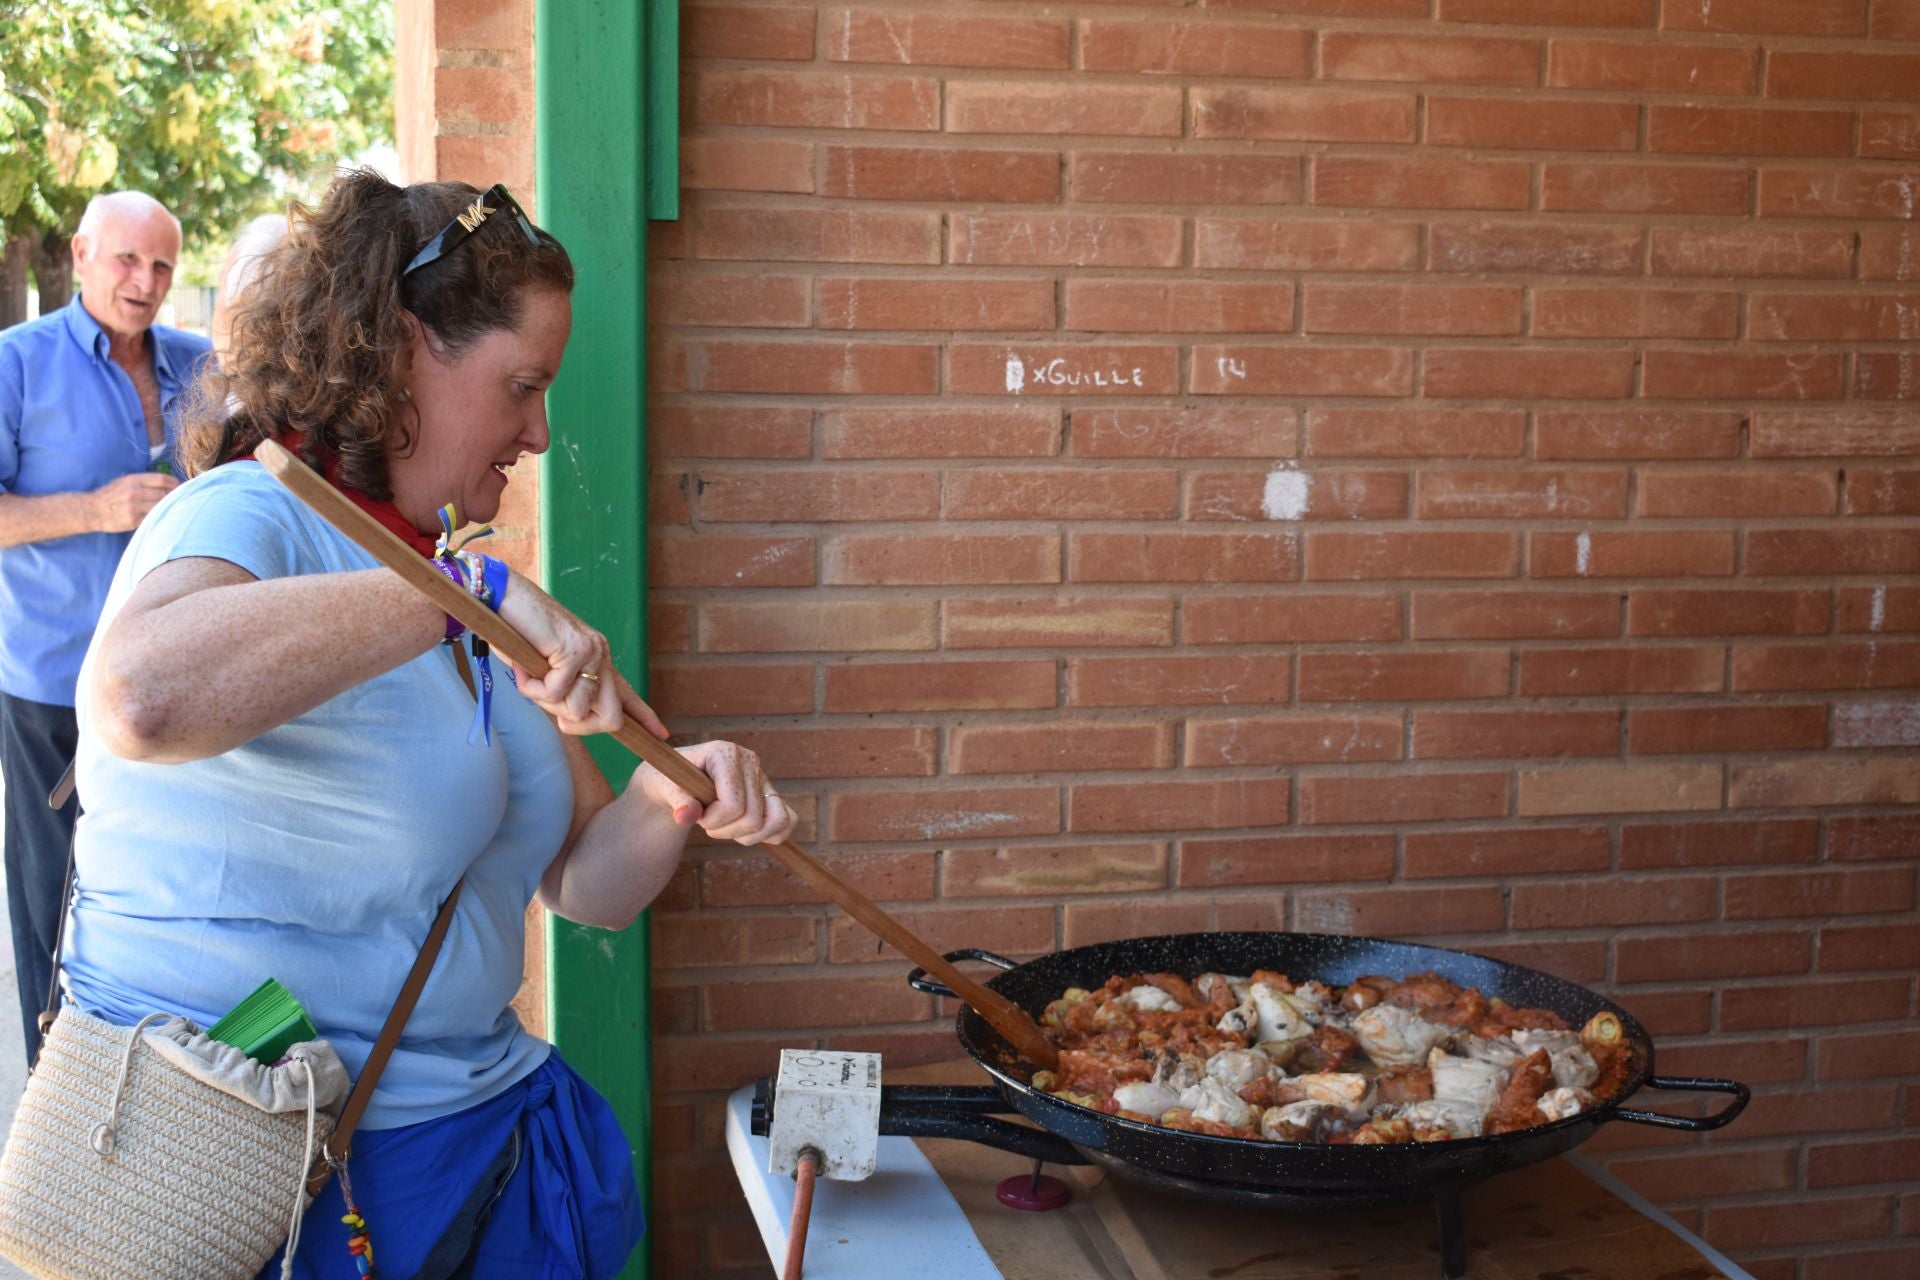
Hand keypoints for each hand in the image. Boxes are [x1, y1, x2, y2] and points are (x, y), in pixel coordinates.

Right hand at [91, 472, 177, 531]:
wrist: (92, 510)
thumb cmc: (110, 495)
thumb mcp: (124, 481)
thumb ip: (143, 481)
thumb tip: (168, 483)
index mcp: (133, 480)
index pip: (162, 479)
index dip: (175, 483)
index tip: (182, 487)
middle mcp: (134, 492)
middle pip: (165, 494)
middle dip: (176, 497)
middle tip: (182, 499)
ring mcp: (134, 507)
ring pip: (161, 506)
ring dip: (170, 507)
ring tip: (176, 508)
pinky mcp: (133, 520)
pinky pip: (153, 518)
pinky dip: (160, 517)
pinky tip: (164, 516)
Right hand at [498, 570, 668, 739]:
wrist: (503, 595)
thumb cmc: (518, 632)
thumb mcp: (545, 668)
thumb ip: (563, 689)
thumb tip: (571, 717)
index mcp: (597, 659)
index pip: (628, 695)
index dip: (645, 718)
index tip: (662, 735)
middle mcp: (601, 655)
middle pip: (611, 719)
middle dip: (577, 726)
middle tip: (547, 702)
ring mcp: (591, 652)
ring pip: (577, 710)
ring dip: (545, 702)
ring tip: (529, 675)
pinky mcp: (575, 650)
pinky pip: (554, 694)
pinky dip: (530, 688)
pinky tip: (522, 666)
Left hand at [637, 740, 795, 846]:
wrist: (675, 781)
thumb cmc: (669, 781)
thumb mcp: (664, 787)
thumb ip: (676, 800)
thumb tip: (684, 816)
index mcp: (725, 753)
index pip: (733, 805)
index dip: (712, 821)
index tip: (695, 814)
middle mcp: (750, 761)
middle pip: (752, 818)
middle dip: (724, 830)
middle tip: (706, 820)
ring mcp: (763, 777)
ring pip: (774, 822)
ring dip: (746, 836)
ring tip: (725, 827)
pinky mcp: (771, 793)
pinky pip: (788, 820)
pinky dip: (772, 835)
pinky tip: (748, 834)